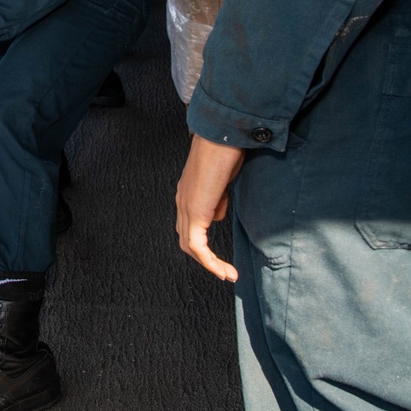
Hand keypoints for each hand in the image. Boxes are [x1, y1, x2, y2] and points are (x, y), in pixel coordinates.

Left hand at [175, 133, 245, 281]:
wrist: (222, 136)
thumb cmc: (226, 151)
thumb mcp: (223, 180)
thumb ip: (218, 198)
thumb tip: (217, 215)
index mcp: (188, 192)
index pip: (190, 225)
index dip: (203, 244)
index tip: (221, 257)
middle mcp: (182, 200)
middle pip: (186, 239)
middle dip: (205, 259)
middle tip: (225, 272)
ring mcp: (186, 205)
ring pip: (189, 245)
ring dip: (208, 264)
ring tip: (227, 275)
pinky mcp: (195, 210)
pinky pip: (196, 245)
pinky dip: (209, 261)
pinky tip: (223, 270)